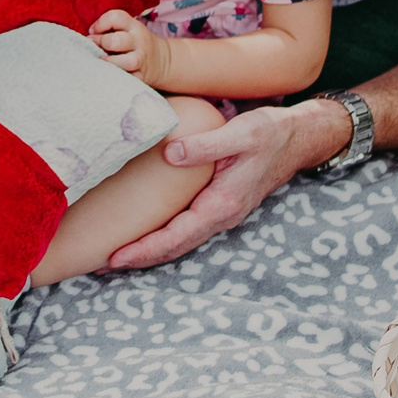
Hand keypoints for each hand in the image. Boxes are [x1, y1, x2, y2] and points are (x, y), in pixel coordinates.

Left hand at [89, 9, 167, 82]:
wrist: (162, 61)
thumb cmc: (134, 43)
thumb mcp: (127, 30)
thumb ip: (108, 30)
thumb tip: (88, 40)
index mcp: (133, 26)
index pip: (115, 17)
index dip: (100, 23)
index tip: (93, 32)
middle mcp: (138, 41)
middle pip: (117, 40)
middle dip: (102, 43)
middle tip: (96, 48)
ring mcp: (141, 60)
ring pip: (129, 62)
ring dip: (111, 63)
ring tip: (103, 61)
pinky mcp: (142, 77)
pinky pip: (130, 79)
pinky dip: (118, 77)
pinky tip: (110, 74)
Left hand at [101, 102, 329, 270]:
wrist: (298, 138)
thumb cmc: (270, 134)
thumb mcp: (241, 133)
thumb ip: (205, 144)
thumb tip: (170, 155)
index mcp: (221, 205)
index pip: (175, 237)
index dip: (143, 249)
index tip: (114, 257)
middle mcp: (220, 216)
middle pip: (173, 248)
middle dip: (138, 258)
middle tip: (100, 263)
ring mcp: (220, 213)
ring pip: (179, 241)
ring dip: (148, 251)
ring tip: (116, 254)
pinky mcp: (218, 204)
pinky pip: (186, 229)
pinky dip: (163, 237)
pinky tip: (146, 233)